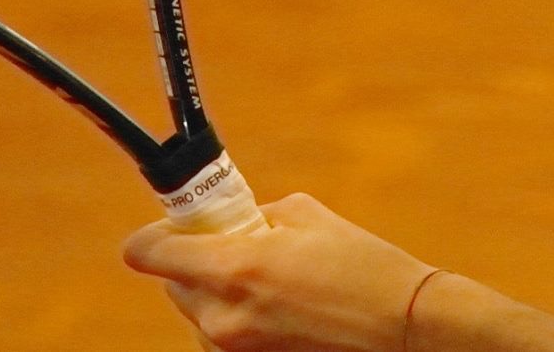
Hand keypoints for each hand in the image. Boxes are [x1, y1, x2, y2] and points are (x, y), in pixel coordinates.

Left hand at [123, 193, 437, 351]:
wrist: (405, 329)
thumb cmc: (363, 267)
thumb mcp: (307, 216)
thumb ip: (256, 214)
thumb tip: (233, 219)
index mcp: (232, 267)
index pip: (148, 253)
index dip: (152, 235)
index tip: (171, 227)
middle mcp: (222, 316)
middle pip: (173, 284)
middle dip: (196, 262)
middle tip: (237, 247)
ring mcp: (234, 351)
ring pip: (198, 314)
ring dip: (218, 294)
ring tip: (270, 284)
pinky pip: (223, 339)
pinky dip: (239, 321)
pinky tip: (280, 310)